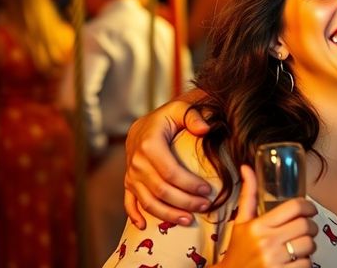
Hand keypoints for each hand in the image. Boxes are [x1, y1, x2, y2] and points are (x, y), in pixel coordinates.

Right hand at [123, 94, 212, 228]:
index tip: (208, 190)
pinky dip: (135, 216)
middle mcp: (137, 162)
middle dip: (185, 201)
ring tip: (188, 220)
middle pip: (161, 190)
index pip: (171, 172)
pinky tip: (145, 226)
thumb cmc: (167, 118)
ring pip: (148, 201)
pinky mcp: (128, 183)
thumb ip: (193, 117)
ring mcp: (131, 175)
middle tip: (205, 206)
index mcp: (149, 144)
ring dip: (168, 214)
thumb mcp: (180, 110)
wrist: (145, 124)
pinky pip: (129, 203)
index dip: (189, 184)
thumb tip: (206, 129)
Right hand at [218, 165, 317, 267]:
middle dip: (311, 226)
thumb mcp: (241, 222)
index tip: (309, 209)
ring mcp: (275, 260)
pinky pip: (307, 264)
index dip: (308, 206)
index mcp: (258, 225)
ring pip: (309, 245)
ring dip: (309, 244)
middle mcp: (267, 242)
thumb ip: (248, 195)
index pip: (295, 207)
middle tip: (307, 228)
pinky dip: (305, 262)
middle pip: (306, 225)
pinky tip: (295, 260)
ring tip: (300, 245)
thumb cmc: (238, 249)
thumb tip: (246, 168)